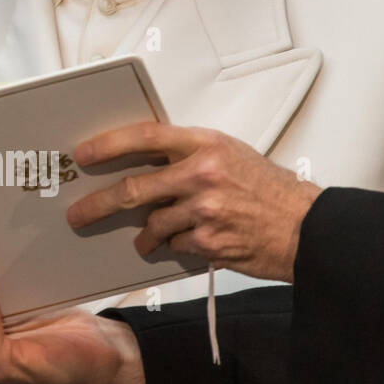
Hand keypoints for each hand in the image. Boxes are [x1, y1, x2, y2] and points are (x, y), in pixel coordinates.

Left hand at [67, 122, 321, 282]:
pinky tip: (190, 242)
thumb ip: (188, 156)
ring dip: (146, 235)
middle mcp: (202, 173)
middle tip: (78, 214)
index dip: (109, 144)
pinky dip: (175, 247)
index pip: (146, 136)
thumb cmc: (268, 190)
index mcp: (207, 144)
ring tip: (147, 239)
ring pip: (152, 224)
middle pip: (133, 189)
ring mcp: (204, 209)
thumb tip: (144, 165)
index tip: (84, 154)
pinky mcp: (208, 242)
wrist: (305, 227)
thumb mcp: (230, 155)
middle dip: (98, 205)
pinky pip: (173, 246)